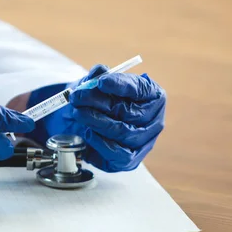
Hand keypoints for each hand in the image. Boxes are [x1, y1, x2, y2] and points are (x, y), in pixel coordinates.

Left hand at [26, 65, 165, 171]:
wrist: (87, 125)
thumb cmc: (99, 101)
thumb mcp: (95, 84)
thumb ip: (97, 76)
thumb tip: (99, 72)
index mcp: (152, 95)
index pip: (139, 89)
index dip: (119, 84)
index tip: (100, 82)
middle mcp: (154, 119)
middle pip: (128, 111)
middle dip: (98, 102)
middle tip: (77, 97)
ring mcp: (144, 141)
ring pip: (122, 132)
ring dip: (95, 121)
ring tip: (78, 113)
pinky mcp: (130, 160)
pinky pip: (117, 153)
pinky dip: (99, 142)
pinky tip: (88, 132)